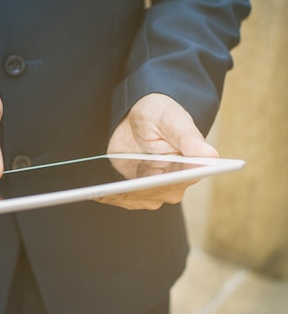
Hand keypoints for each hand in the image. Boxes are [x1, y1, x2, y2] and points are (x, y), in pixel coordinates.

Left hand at [101, 93, 218, 209]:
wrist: (136, 118)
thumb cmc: (159, 114)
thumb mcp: (172, 119)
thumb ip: (189, 138)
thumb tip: (212, 156)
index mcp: (194, 162)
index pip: (188, 176)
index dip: (175, 180)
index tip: (159, 179)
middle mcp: (178, 179)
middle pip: (164, 192)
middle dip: (146, 189)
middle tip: (127, 187)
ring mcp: (158, 187)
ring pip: (146, 199)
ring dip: (129, 195)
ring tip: (107, 193)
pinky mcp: (139, 189)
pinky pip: (129, 200)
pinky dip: (117, 197)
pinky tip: (102, 194)